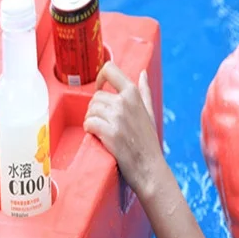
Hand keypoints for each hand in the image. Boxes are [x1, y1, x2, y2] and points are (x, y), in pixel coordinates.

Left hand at [83, 62, 163, 196]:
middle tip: (104, 123)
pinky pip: (89, 123)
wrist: (149, 168)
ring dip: (91, 120)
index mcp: (133, 93)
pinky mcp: (110, 133)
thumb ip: (144, 92)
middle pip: (95, 96)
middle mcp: (124, 102)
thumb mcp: (150, 113)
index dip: (99, 77)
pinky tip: (97, 136)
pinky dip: (89, 130)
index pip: (109, 69)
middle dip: (95, 110)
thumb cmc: (148, 142)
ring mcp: (117, 117)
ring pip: (90, 110)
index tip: (99, 88)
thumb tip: (143, 73)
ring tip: (101, 131)